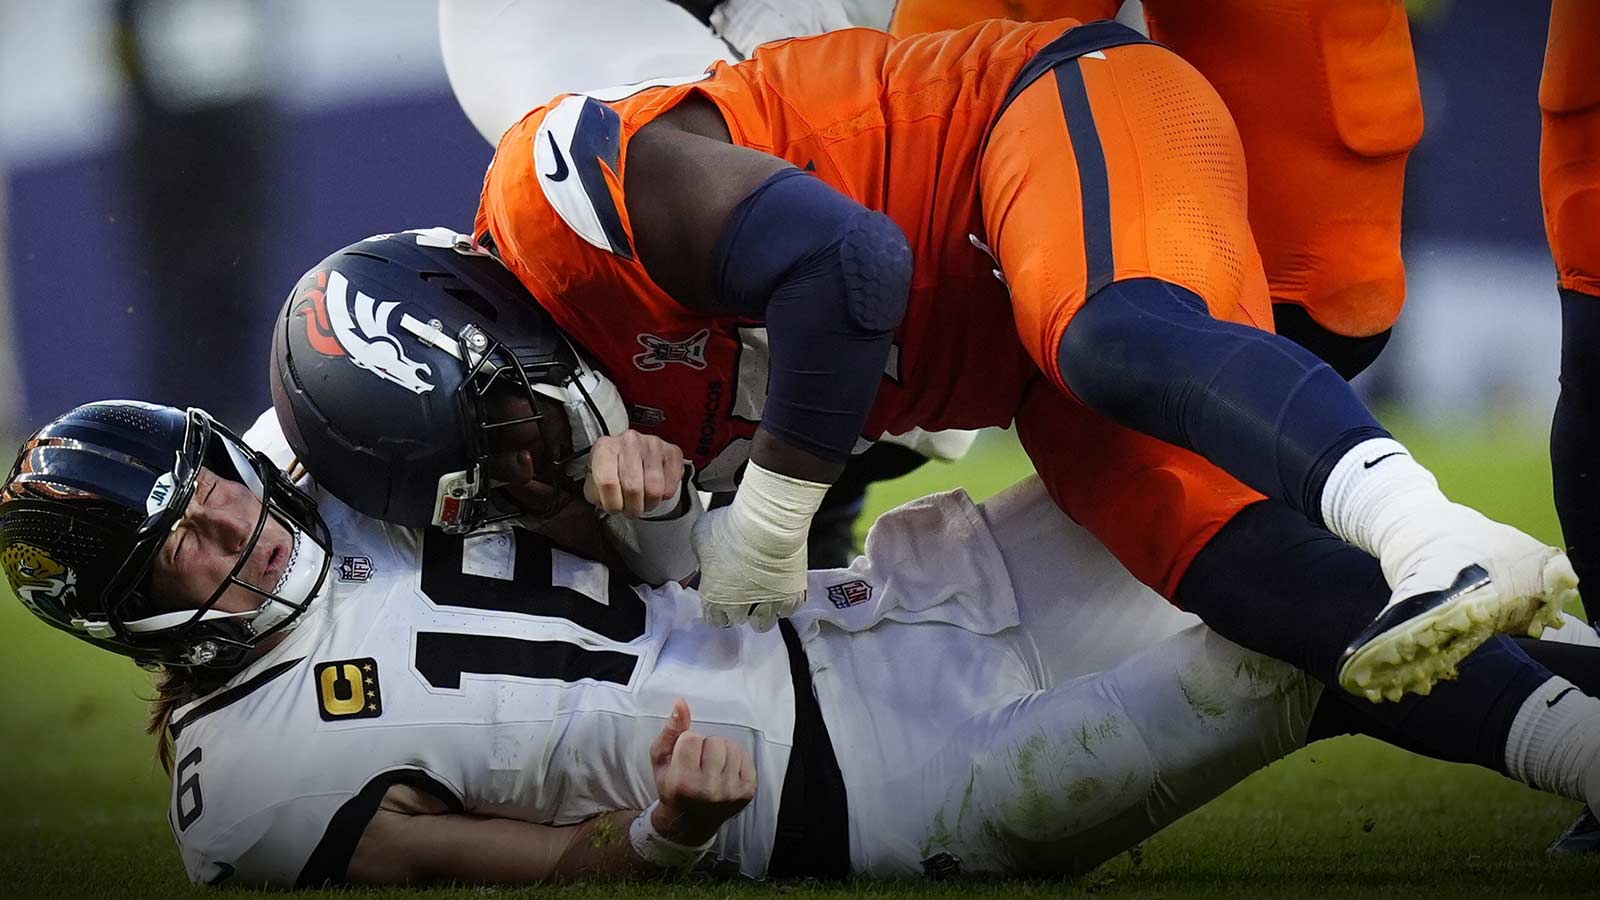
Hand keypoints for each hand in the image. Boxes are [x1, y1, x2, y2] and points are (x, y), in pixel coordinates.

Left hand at [582, 430, 683, 517]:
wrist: (631, 454)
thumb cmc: (612, 469)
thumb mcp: (594, 482)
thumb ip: (596, 494)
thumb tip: (606, 503)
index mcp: (605, 447)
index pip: (607, 483)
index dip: (612, 504)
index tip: (614, 508)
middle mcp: (629, 441)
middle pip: (633, 488)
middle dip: (632, 508)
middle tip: (630, 508)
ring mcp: (652, 445)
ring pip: (654, 490)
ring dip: (648, 504)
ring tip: (643, 501)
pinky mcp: (672, 452)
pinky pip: (670, 488)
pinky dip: (663, 496)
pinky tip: (655, 489)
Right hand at [648, 699, 755, 845]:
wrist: (690, 821)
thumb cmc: (673, 786)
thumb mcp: (661, 760)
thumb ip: (671, 730)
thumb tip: (681, 703)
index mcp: (683, 783)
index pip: (691, 738)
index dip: (686, 744)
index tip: (684, 759)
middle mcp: (708, 790)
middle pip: (714, 741)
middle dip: (705, 747)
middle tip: (698, 764)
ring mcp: (731, 792)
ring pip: (731, 746)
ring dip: (721, 751)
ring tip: (712, 767)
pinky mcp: (747, 792)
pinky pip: (745, 756)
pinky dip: (735, 758)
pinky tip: (724, 771)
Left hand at [692, 505, 805, 631]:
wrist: (767, 524)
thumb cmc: (732, 527)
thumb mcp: (701, 536)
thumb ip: (702, 555)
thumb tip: (705, 557)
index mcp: (715, 597)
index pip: (714, 618)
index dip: (717, 608)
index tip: (719, 596)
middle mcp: (741, 606)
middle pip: (738, 619)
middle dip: (738, 608)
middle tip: (741, 591)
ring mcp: (768, 603)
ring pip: (764, 623)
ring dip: (761, 612)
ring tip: (762, 598)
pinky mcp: (791, 595)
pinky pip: (788, 610)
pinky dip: (784, 603)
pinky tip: (781, 592)